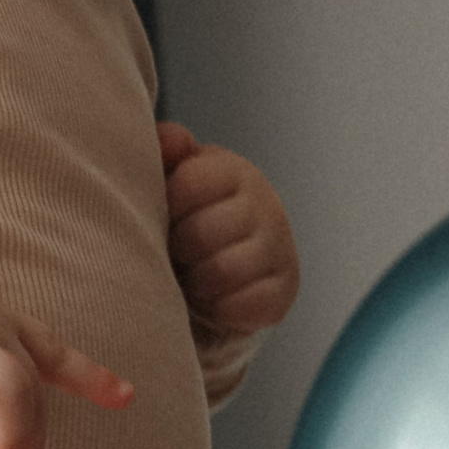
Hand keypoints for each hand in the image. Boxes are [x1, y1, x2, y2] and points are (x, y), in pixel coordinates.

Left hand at [158, 123, 299, 341]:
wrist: (218, 279)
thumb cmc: (186, 223)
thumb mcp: (169, 182)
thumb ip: (164, 154)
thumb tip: (172, 139)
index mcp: (232, 171)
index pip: (190, 182)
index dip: (168, 207)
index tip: (167, 216)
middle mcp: (265, 204)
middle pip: (201, 234)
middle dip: (179, 251)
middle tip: (177, 254)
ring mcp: (280, 249)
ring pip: (221, 272)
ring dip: (196, 283)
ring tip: (193, 278)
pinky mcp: (284, 292)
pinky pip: (242, 305)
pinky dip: (220, 309)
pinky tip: (216, 301)